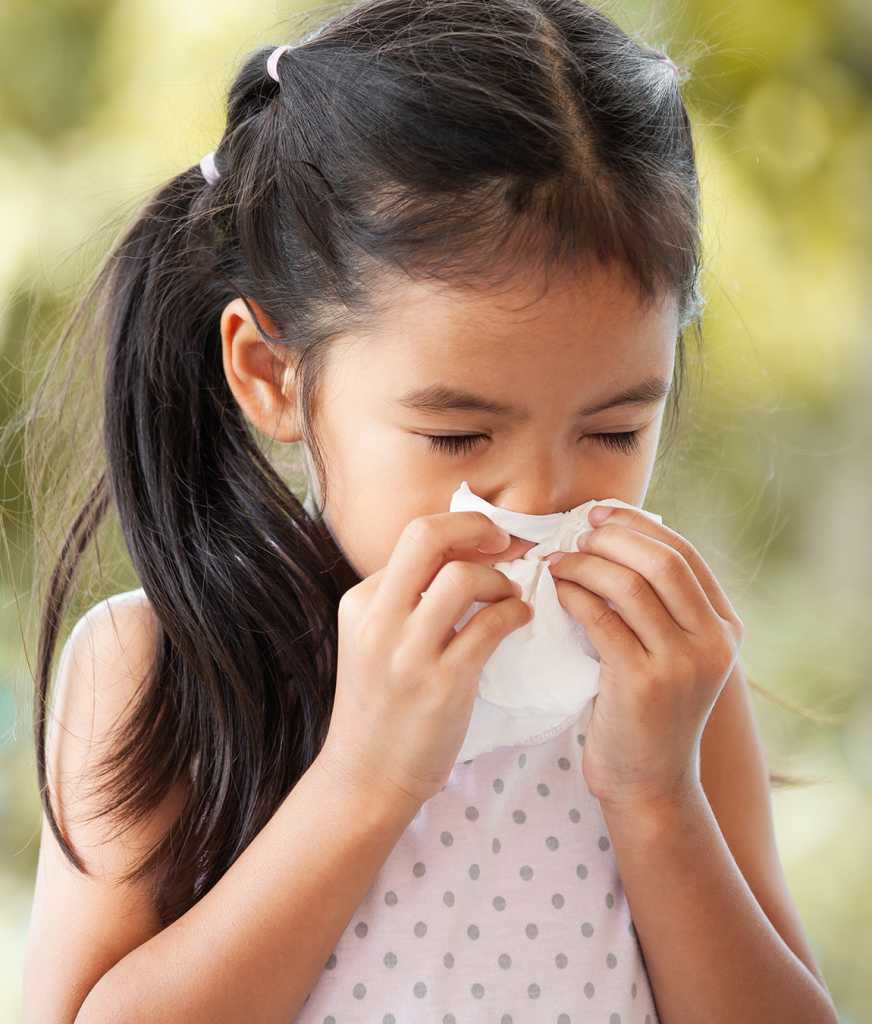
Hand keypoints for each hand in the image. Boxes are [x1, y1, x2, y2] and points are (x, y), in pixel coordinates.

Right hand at [319, 512, 532, 808]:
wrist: (366, 777)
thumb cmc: (380, 707)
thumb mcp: (374, 641)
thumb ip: (404, 600)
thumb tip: (462, 553)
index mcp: (360, 603)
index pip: (414, 538)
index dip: (461, 530)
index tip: (489, 539)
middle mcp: (378, 620)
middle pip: (426, 535)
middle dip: (477, 526)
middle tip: (505, 540)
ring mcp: (407, 654)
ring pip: (462, 576)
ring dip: (500, 579)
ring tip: (511, 595)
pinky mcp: (441, 685)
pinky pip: (489, 626)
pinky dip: (515, 613)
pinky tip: (519, 619)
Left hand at [546, 506, 742, 811]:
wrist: (649, 784)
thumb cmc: (648, 712)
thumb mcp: (672, 655)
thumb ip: (660, 606)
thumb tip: (614, 541)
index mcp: (725, 628)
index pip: (685, 553)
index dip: (639, 525)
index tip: (600, 514)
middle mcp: (712, 642)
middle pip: (662, 561)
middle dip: (612, 538)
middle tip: (575, 535)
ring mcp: (681, 664)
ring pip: (629, 585)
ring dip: (584, 564)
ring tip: (556, 562)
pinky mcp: (643, 683)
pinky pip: (601, 618)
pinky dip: (573, 595)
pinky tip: (556, 591)